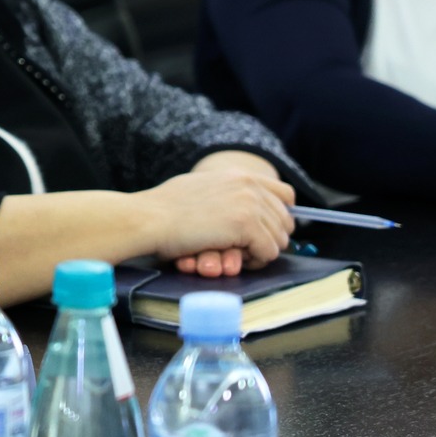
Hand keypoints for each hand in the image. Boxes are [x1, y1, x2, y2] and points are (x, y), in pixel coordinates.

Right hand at [139, 158, 294, 275]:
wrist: (149, 218)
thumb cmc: (165, 209)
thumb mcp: (202, 188)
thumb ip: (228, 194)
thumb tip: (246, 210)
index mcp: (240, 175)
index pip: (286, 194)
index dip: (279, 216)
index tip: (264, 230)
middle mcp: (250, 184)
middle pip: (286, 221)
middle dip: (269, 238)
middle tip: (244, 249)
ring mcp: (250, 203)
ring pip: (279, 239)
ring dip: (259, 252)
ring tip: (234, 254)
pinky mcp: (246, 225)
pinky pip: (269, 252)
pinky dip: (253, 261)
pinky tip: (230, 257)